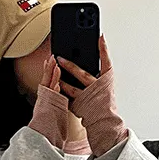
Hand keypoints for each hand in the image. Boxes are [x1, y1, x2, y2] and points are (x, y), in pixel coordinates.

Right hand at [28, 54, 68, 147]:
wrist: (43, 137)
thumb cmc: (50, 131)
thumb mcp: (54, 119)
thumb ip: (56, 111)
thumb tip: (62, 111)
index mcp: (46, 103)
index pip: (48, 86)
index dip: (50, 76)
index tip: (52, 67)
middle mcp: (44, 100)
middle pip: (47, 81)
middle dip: (49, 70)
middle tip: (51, 58)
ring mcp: (46, 100)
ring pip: (48, 82)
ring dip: (51, 71)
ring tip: (53, 60)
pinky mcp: (48, 102)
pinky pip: (51, 88)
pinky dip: (54, 79)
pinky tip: (57, 71)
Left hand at [56, 35, 127, 156]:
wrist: (105, 122)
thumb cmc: (106, 103)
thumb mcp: (106, 85)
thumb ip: (99, 72)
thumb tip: (92, 56)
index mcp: (106, 82)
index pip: (106, 62)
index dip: (104, 49)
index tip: (100, 37)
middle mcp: (97, 89)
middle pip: (82, 74)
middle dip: (69, 65)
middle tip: (59, 57)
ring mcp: (87, 98)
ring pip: (70, 88)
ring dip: (60, 79)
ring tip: (52, 69)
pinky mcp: (79, 106)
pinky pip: (66, 96)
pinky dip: (59, 90)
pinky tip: (53, 83)